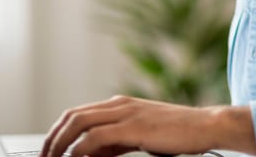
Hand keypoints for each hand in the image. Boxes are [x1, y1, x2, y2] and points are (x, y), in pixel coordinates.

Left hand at [41, 95, 255, 156]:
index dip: (58, 133)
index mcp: (120, 105)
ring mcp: (126, 112)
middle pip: (71, 116)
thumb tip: (89, 155)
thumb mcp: (140, 137)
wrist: (207, 125)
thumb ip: (115, 143)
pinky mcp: (134, 126)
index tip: (49, 153)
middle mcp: (119, 104)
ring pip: (78, 123)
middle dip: (52, 139)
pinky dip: (80, 149)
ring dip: (60, 144)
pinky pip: (96, 136)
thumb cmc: (178, 133)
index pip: (77, 114)